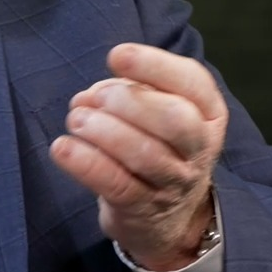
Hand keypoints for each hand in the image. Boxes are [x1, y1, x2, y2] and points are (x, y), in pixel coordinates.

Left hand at [49, 43, 227, 271]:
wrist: (169, 215)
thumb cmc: (158, 144)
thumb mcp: (157, 111)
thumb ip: (130, 91)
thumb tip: (91, 96)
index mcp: (208, 112)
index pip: (192, 81)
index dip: (154, 65)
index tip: (117, 56)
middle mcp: (198, 147)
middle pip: (174, 120)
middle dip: (129, 101)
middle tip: (96, 98)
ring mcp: (174, 182)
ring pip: (145, 155)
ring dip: (103, 131)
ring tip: (76, 119)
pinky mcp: (142, 208)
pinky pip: (116, 185)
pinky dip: (86, 163)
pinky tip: (63, 148)